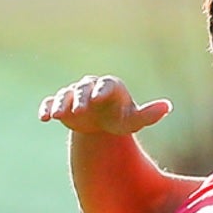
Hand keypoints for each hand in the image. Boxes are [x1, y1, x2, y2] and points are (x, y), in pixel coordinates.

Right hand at [38, 75, 171, 134]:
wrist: (101, 126)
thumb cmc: (121, 119)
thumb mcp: (135, 120)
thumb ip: (149, 114)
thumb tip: (168, 106)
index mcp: (111, 87)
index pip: (106, 85)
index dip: (101, 91)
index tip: (97, 99)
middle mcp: (91, 87)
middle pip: (84, 89)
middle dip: (81, 98)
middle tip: (80, 111)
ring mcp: (74, 94)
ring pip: (65, 95)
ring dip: (60, 103)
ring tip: (55, 115)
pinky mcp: (61, 104)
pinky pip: (51, 103)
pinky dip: (47, 108)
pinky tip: (44, 118)